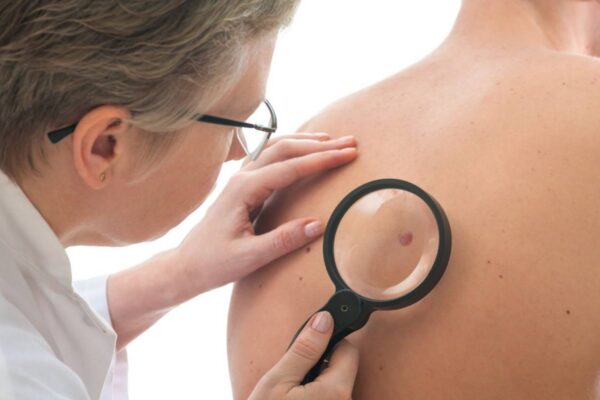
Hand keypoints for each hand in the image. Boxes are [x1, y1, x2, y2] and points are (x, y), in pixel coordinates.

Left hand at [177, 132, 357, 290]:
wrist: (187, 266)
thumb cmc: (213, 263)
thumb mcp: (249, 257)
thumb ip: (283, 240)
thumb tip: (317, 224)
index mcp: (244, 190)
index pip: (290, 167)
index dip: (321, 160)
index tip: (347, 155)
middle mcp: (242, 178)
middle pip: (285, 150)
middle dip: (319, 145)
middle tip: (349, 143)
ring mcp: (241, 180)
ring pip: (276, 150)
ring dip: (306, 143)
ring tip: (333, 141)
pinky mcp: (243, 187)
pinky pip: (270, 159)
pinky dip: (292, 150)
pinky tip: (304, 152)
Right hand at [249, 311, 358, 399]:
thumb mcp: (278, 381)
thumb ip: (304, 349)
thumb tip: (325, 319)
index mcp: (337, 391)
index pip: (349, 350)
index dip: (328, 341)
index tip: (307, 345)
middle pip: (344, 367)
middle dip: (322, 362)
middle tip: (294, 372)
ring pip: (335, 383)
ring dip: (318, 380)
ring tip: (291, 391)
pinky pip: (329, 397)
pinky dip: (316, 394)